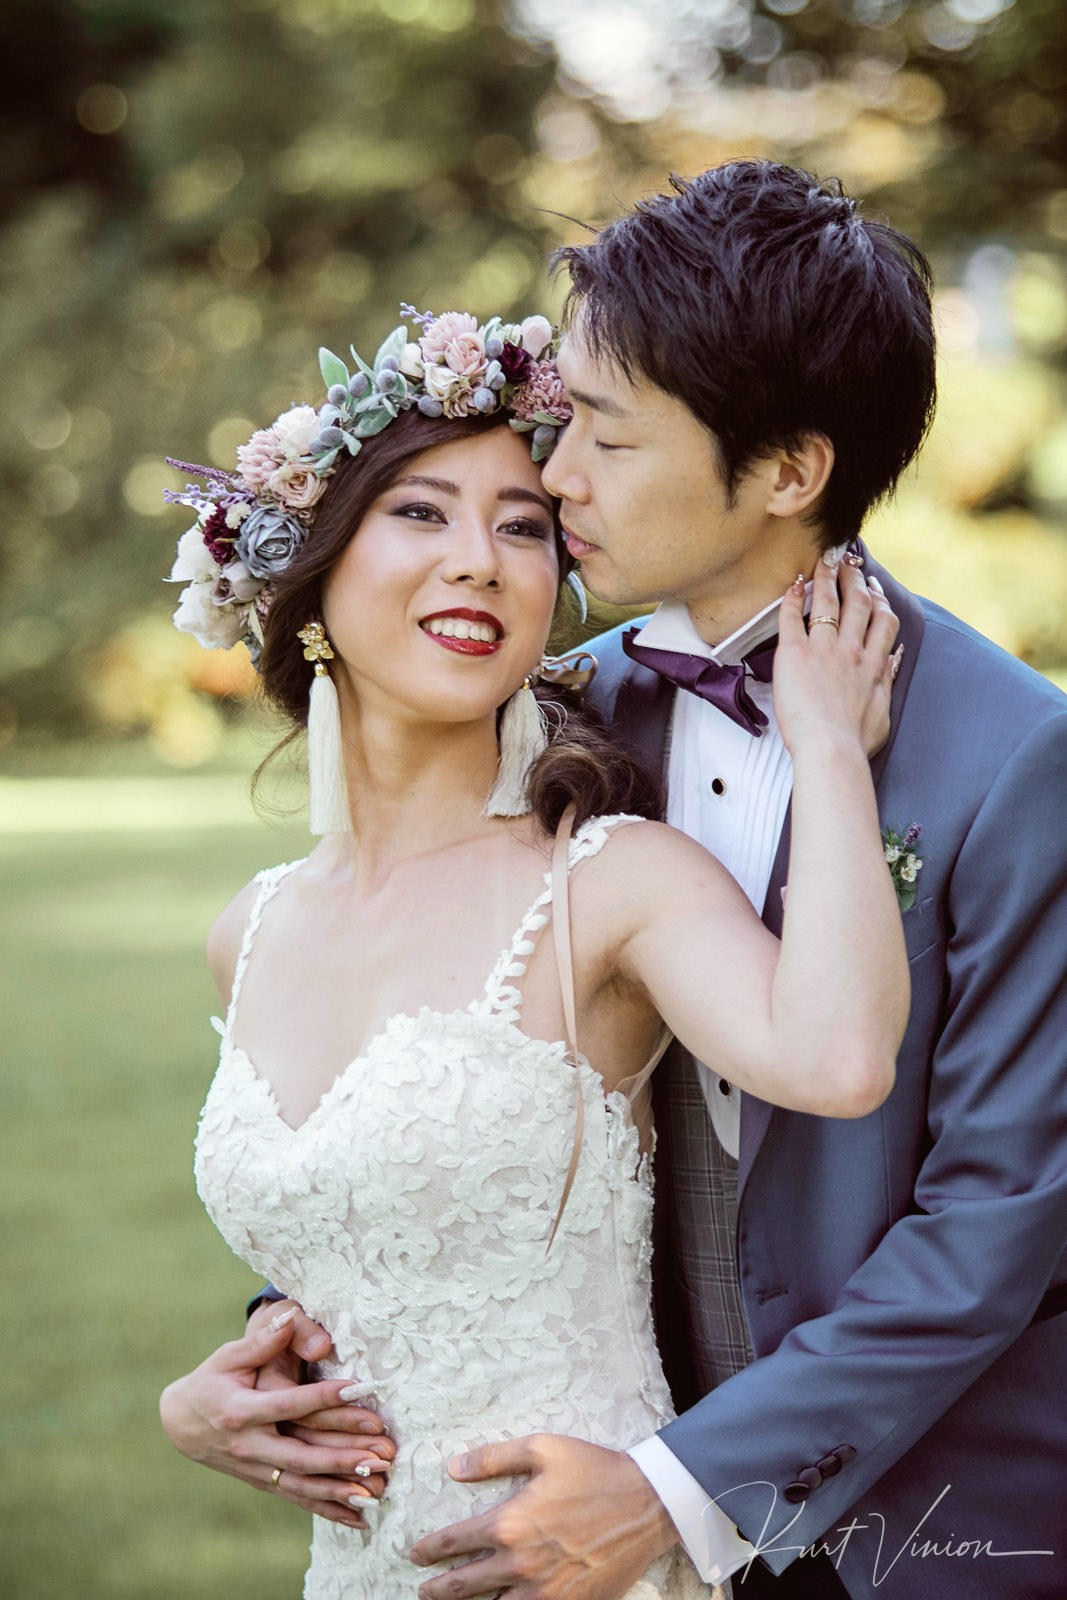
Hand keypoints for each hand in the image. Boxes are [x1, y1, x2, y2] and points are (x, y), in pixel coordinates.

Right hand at [159, 1307, 394, 1527]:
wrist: (181, 1423)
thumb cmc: (212, 1381)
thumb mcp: (228, 1356)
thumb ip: (260, 1340)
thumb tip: (289, 1317)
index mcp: (240, 1411)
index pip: (288, 1405)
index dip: (322, 1398)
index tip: (356, 1390)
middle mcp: (249, 1446)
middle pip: (301, 1456)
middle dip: (342, 1457)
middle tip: (381, 1453)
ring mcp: (256, 1470)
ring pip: (303, 1485)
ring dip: (341, 1490)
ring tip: (377, 1489)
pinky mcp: (264, 1483)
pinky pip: (299, 1499)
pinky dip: (329, 1510)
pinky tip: (361, 1517)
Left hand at [409, 1434, 676, 1599]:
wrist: (647, 1504)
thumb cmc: (594, 1471)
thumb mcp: (543, 1449)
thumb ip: (494, 1457)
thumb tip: (454, 1468)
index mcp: (509, 1523)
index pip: (454, 1542)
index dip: (429, 1550)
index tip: (414, 1553)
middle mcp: (519, 1565)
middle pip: (463, 1586)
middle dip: (437, 1590)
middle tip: (423, 1591)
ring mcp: (544, 1592)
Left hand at [774, 555, 900, 759]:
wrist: (831, 750)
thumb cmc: (854, 742)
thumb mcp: (883, 713)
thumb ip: (887, 683)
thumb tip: (893, 662)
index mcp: (874, 665)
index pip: (882, 621)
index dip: (879, 599)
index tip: (875, 587)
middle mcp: (852, 650)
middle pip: (858, 602)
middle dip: (855, 577)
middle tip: (849, 562)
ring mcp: (824, 649)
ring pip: (829, 601)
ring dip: (827, 576)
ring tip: (825, 560)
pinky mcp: (795, 654)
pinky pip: (793, 617)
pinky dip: (793, 598)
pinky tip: (793, 585)